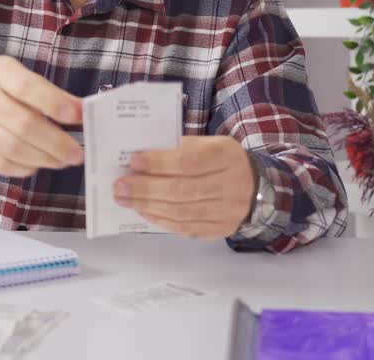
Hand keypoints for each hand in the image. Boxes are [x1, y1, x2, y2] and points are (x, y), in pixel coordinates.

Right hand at [0, 55, 83, 177]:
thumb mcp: (16, 74)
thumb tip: (80, 113)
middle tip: (78, 153)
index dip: (55, 103)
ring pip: (13, 148)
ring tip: (64, 160)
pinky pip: (2, 163)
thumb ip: (46, 92)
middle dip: (56, 142)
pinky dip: (25, 167)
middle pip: (23, 124)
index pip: (28, 88)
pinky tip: (40, 163)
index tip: (79, 115)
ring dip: (44, 158)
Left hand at [112, 136, 255, 238]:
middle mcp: (232, 185)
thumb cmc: (219, 160)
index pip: (190, 161)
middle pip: (183, 190)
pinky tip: (143, 210)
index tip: (135, 161)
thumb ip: (177, 149)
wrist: (253, 185)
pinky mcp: (219, 229)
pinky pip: (184, 227)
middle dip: (146, 189)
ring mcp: (228, 211)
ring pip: (181, 212)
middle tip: (120, 186)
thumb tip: (139, 160)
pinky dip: (159, 219)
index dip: (160, 163)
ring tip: (125, 199)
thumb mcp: (205, 144)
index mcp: (227, 156)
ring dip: (147, 206)